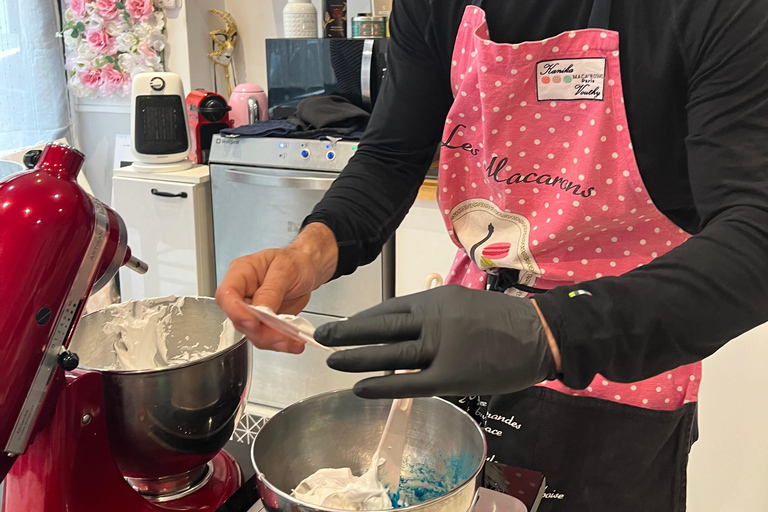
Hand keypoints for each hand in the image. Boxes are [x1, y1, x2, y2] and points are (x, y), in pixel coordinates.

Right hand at [215, 223, 337, 352]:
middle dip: (260, 332)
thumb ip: (271, 290)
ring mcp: (252, 309)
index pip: (226, 294)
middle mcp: (243, 293)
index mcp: (241, 273)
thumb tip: (260, 310)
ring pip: (252, 333)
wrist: (307, 269)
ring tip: (292, 341)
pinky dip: (280, 342)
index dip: (236, 312)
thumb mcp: (286, 270)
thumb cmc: (294, 262)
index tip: (253, 323)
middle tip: (280, 336)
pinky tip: (293, 342)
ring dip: (272, 341)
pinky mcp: (264, 322)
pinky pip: (266, 336)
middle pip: (239, 319)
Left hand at [315, 285, 557, 397]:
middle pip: (381, 328)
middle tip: (322, 337)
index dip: (363, 318)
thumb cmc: (502, 319)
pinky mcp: (450, 376)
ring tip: (332, 360)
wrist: (537, 334)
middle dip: (348, 333)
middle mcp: (432, 320)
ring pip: (389, 354)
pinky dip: (382, 386)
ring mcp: (440, 348)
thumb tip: (404, 329)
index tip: (344, 325)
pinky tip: (360, 388)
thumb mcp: (462, 303)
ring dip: (357, 358)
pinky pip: (409, 383)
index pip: (389, 309)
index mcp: (435, 300)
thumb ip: (433, 314)